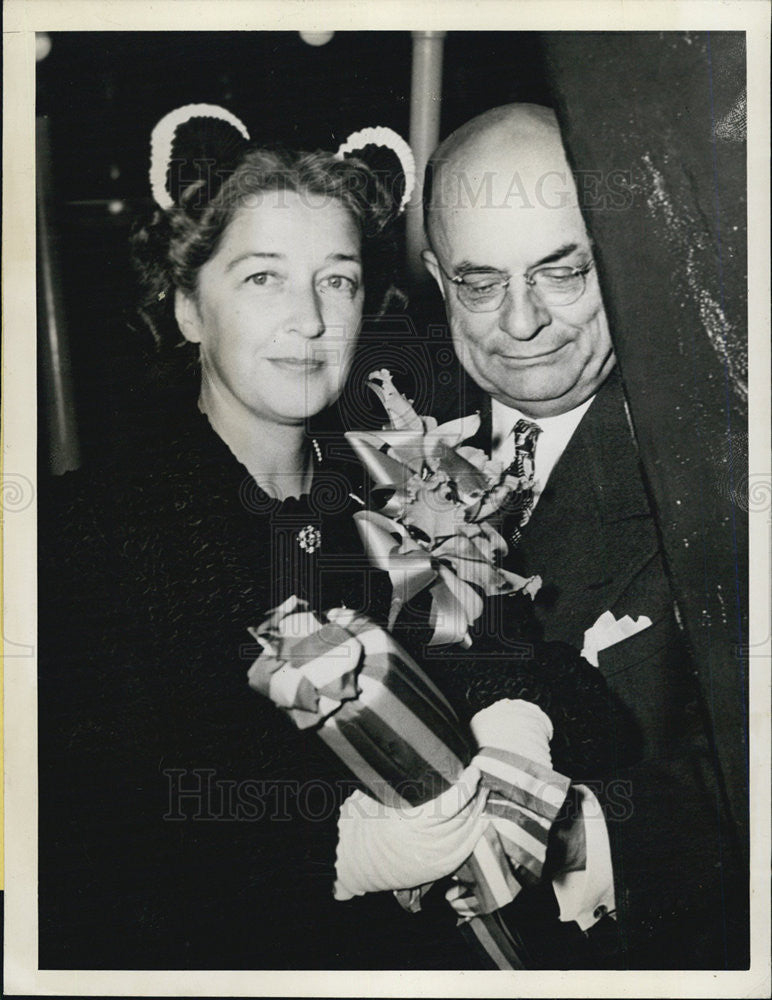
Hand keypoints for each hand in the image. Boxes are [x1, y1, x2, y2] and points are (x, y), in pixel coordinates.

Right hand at [333, 764, 487, 899]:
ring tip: (482, 793)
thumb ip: (393, 781)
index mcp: (409, 824)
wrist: (354, 865)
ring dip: (478, 811)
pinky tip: (482, 820)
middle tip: (479, 776)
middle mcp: (425, 844)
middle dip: (475, 794)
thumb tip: (410, 753)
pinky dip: (477, 833)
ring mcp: (434, 860)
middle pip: (463, 816)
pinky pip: (466, 850)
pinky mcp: (438, 869)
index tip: (473, 769)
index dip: (466, 785)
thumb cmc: (361, 828)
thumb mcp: (372, 799)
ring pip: (468, 832)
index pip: (450, 803)